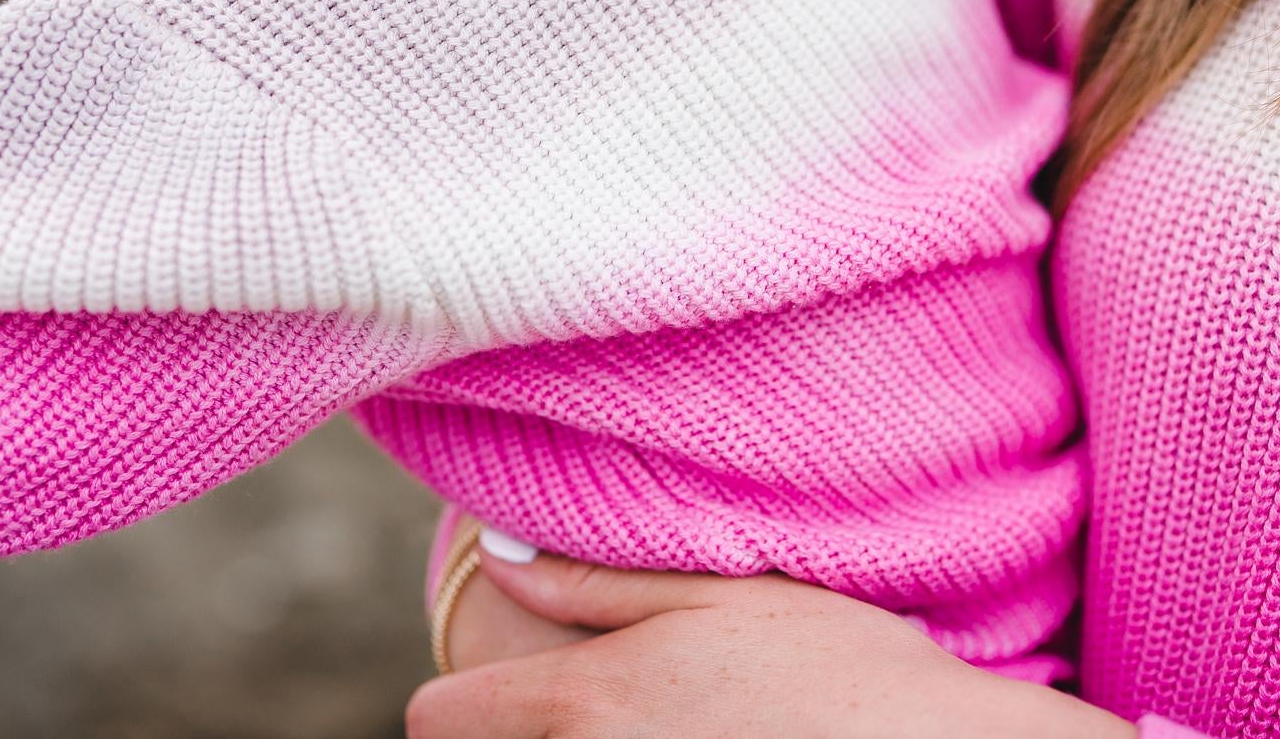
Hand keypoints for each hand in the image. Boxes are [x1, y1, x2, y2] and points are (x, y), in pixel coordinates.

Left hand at [408, 548, 1136, 738]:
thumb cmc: (840, 669)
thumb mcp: (722, 595)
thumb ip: (594, 585)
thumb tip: (498, 558)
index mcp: (587, 700)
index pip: (438, 721)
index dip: (464, 701)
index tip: (503, 690)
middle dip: (526, 736)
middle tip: (610, 711)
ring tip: (662, 733)